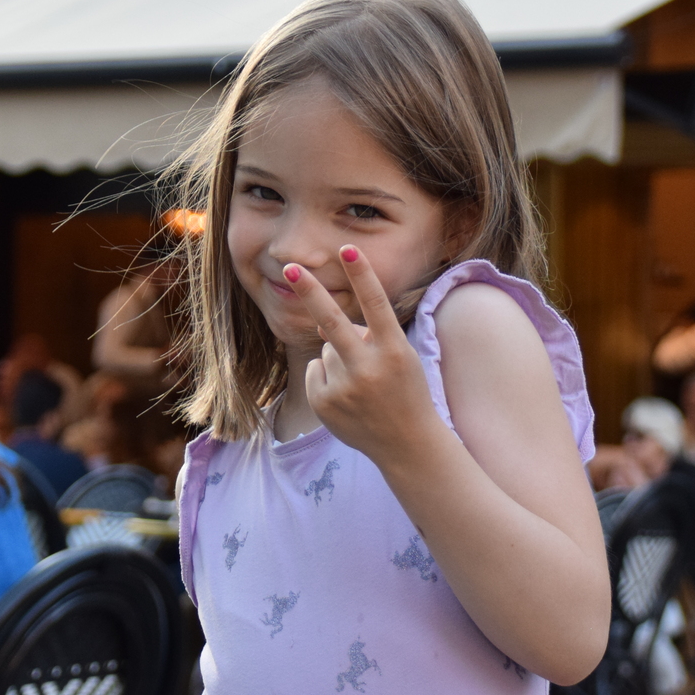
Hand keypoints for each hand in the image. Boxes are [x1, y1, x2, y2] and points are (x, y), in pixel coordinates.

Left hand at [286, 246, 441, 463]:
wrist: (407, 446)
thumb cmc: (406, 391)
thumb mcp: (399, 357)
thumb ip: (367, 336)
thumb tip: (319, 322)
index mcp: (394, 351)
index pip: (376, 305)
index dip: (362, 275)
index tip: (348, 249)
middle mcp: (368, 369)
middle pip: (332, 322)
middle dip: (309, 291)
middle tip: (287, 267)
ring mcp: (343, 388)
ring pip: (326, 349)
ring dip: (339, 358)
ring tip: (363, 385)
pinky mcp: (324, 403)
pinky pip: (315, 371)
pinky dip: (327, 378)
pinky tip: (348, 398)